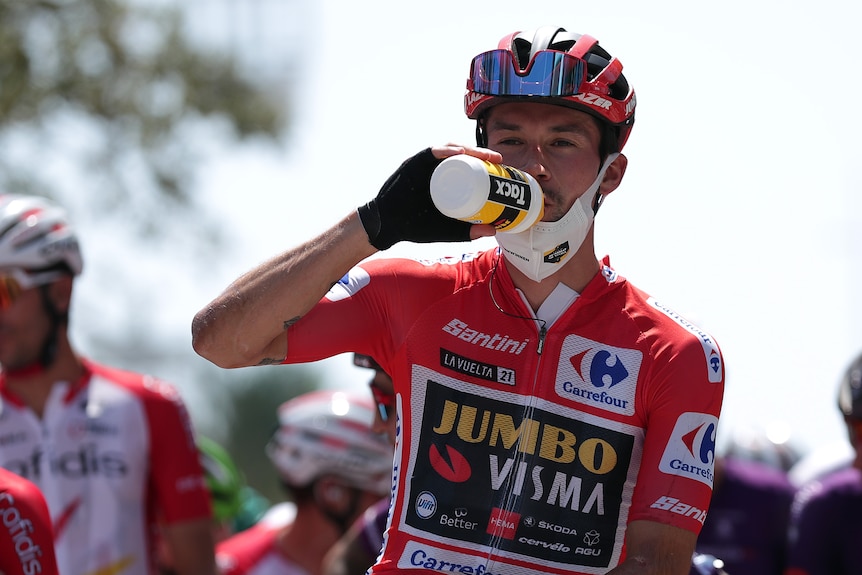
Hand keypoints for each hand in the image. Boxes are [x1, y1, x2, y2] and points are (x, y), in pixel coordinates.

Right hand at [357, 145, 500, 249]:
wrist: (388, 226)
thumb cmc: (415, 226)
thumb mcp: (447, 230)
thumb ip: (468, 231)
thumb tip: (494, 230)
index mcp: (445, 180)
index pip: (468, 166)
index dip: (486, 164)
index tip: (503, 168)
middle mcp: (436, 168)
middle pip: (463, 155)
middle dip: (482, 154)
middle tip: (499, 160)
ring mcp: (425, 164)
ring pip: (450, 149)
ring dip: (469, 149)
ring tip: (485, 155)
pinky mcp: (413, 163)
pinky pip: (431, 152)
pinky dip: (445, 150)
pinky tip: (459, 152)